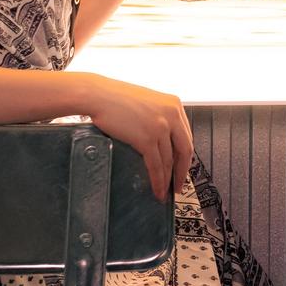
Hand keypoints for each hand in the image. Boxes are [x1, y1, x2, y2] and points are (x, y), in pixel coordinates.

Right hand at [80, 74, 193, 198]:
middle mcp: (172, 115)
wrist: (99, 95)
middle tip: (178, 185)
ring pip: (169, 161)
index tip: (183, 167)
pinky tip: (157, 189)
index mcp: (174, 105)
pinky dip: (158, 180)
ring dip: (168, 180)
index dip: (185, 156)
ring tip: (165, 191)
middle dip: (182, 171)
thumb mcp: (148, 102)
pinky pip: (156, 165)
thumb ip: (159, 116)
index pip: (187, 136)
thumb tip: (162, 139)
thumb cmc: (116, 97)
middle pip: (184, 150)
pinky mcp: (147, 139)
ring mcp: (160, 127)